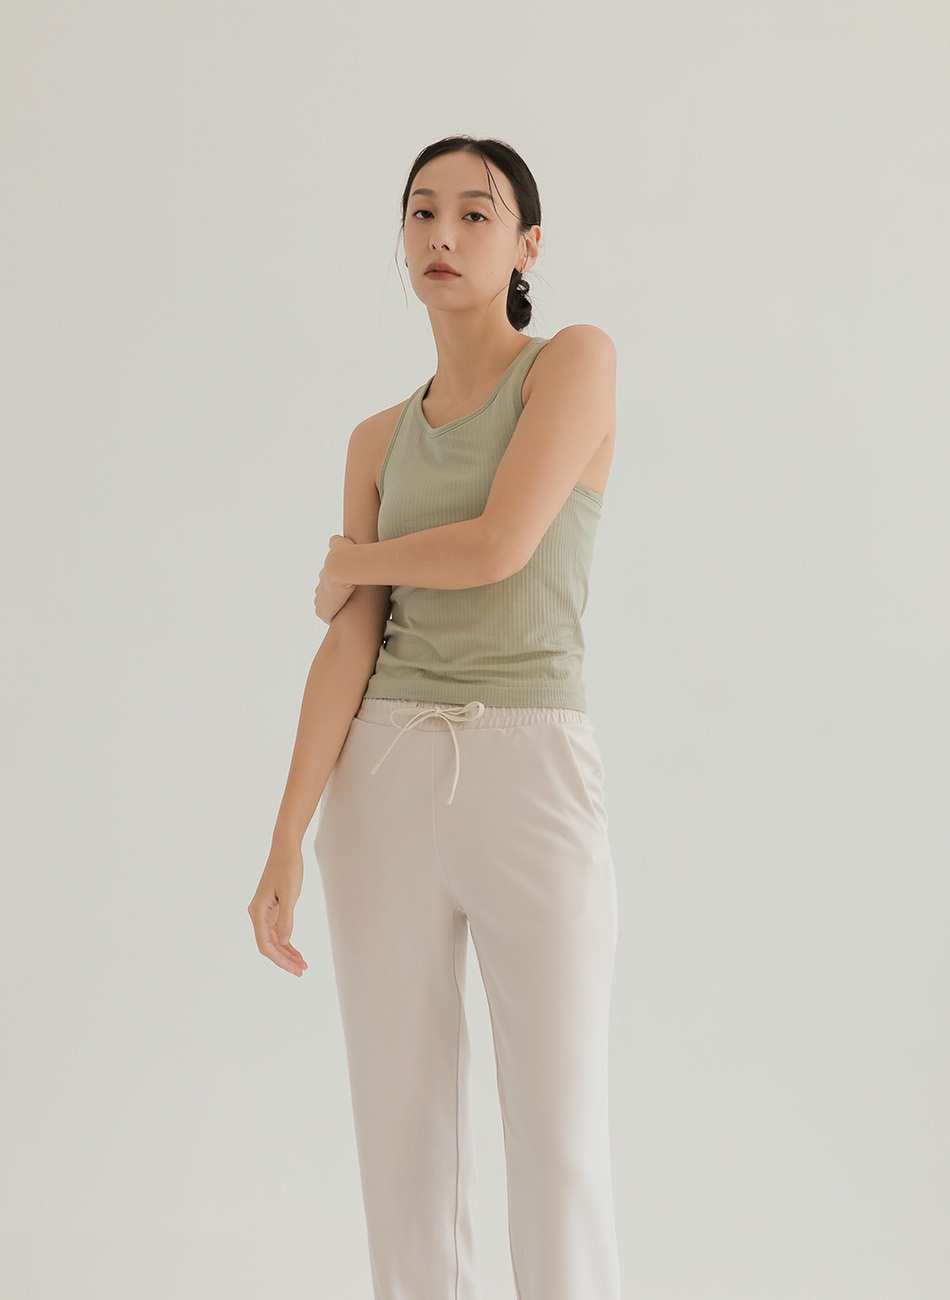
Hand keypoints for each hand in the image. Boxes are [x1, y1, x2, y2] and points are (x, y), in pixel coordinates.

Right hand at [247, 841, 307, 976]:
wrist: (285, 849)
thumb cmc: (287, 868)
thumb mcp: (289, 893)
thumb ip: (286, 918)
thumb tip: (284, 942)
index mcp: (258, 911)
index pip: (265, 944)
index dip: (279, 959)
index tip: (293, 968)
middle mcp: (258, 914)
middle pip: (269, 945)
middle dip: (284, 960)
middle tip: (301, 971)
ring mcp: (265, 912)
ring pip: (274, 940)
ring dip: (287, 953)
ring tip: (302, 965)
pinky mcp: (272, 909)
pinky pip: (278, 931)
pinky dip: (288, 942)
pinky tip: (296, 952)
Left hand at [314, 534, 356, 623]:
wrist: (344, 567)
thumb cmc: (347, 554)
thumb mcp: (340, 544)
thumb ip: (335, 542)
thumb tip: (334, 539)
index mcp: (325, 575)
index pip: (328, 583)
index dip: (339, 586)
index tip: (348, 589)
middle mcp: (319, 587)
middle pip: (325, 596)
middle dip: (335, 598)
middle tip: (349, 601)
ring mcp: (320, 599)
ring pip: (326, 607)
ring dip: (335, 609)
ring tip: (348, 612)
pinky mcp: (322, 611)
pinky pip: (327, 618)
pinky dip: (334, 618)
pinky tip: (345, 619)